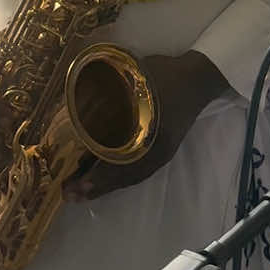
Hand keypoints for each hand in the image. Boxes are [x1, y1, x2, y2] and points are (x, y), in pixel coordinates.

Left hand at [66, 50, 225, 200]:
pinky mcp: (160, 150)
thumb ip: (112, 86)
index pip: (122, 164)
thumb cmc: (167, 75)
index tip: (77, 186)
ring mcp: (160, 153)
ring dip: (105, 184)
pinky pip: (137, 170)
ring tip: (80, 191)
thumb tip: (78, 93)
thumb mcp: (138, 77)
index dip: (99, 176)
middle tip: (70, 194)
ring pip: (130, 176)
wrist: (199, 77)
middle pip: (124, 176)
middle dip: (96, 186)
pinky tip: (102, 176)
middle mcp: (156, 151)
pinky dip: (118, 177)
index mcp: (152, 137)